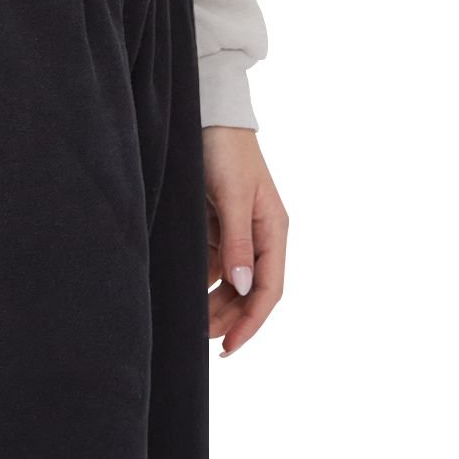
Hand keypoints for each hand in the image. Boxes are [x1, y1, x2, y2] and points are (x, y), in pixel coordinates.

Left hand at [204, 125, 286, 354]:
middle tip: (202, 337)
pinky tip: (185, 289)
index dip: (251, 320)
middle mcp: (259, 234)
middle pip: (249, 289)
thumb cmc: (226, 149)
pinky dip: (202, 277)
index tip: (230, 345)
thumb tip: (244, 287)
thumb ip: (238, 241)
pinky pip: (212, 260)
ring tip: (192, 320)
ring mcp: (237, 229)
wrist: (207, 113)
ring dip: (214, 301)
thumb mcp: (234, 194)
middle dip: (229, 316)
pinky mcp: (217, 221)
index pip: (269, 288)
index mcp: (273, 229)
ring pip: (229, 279)